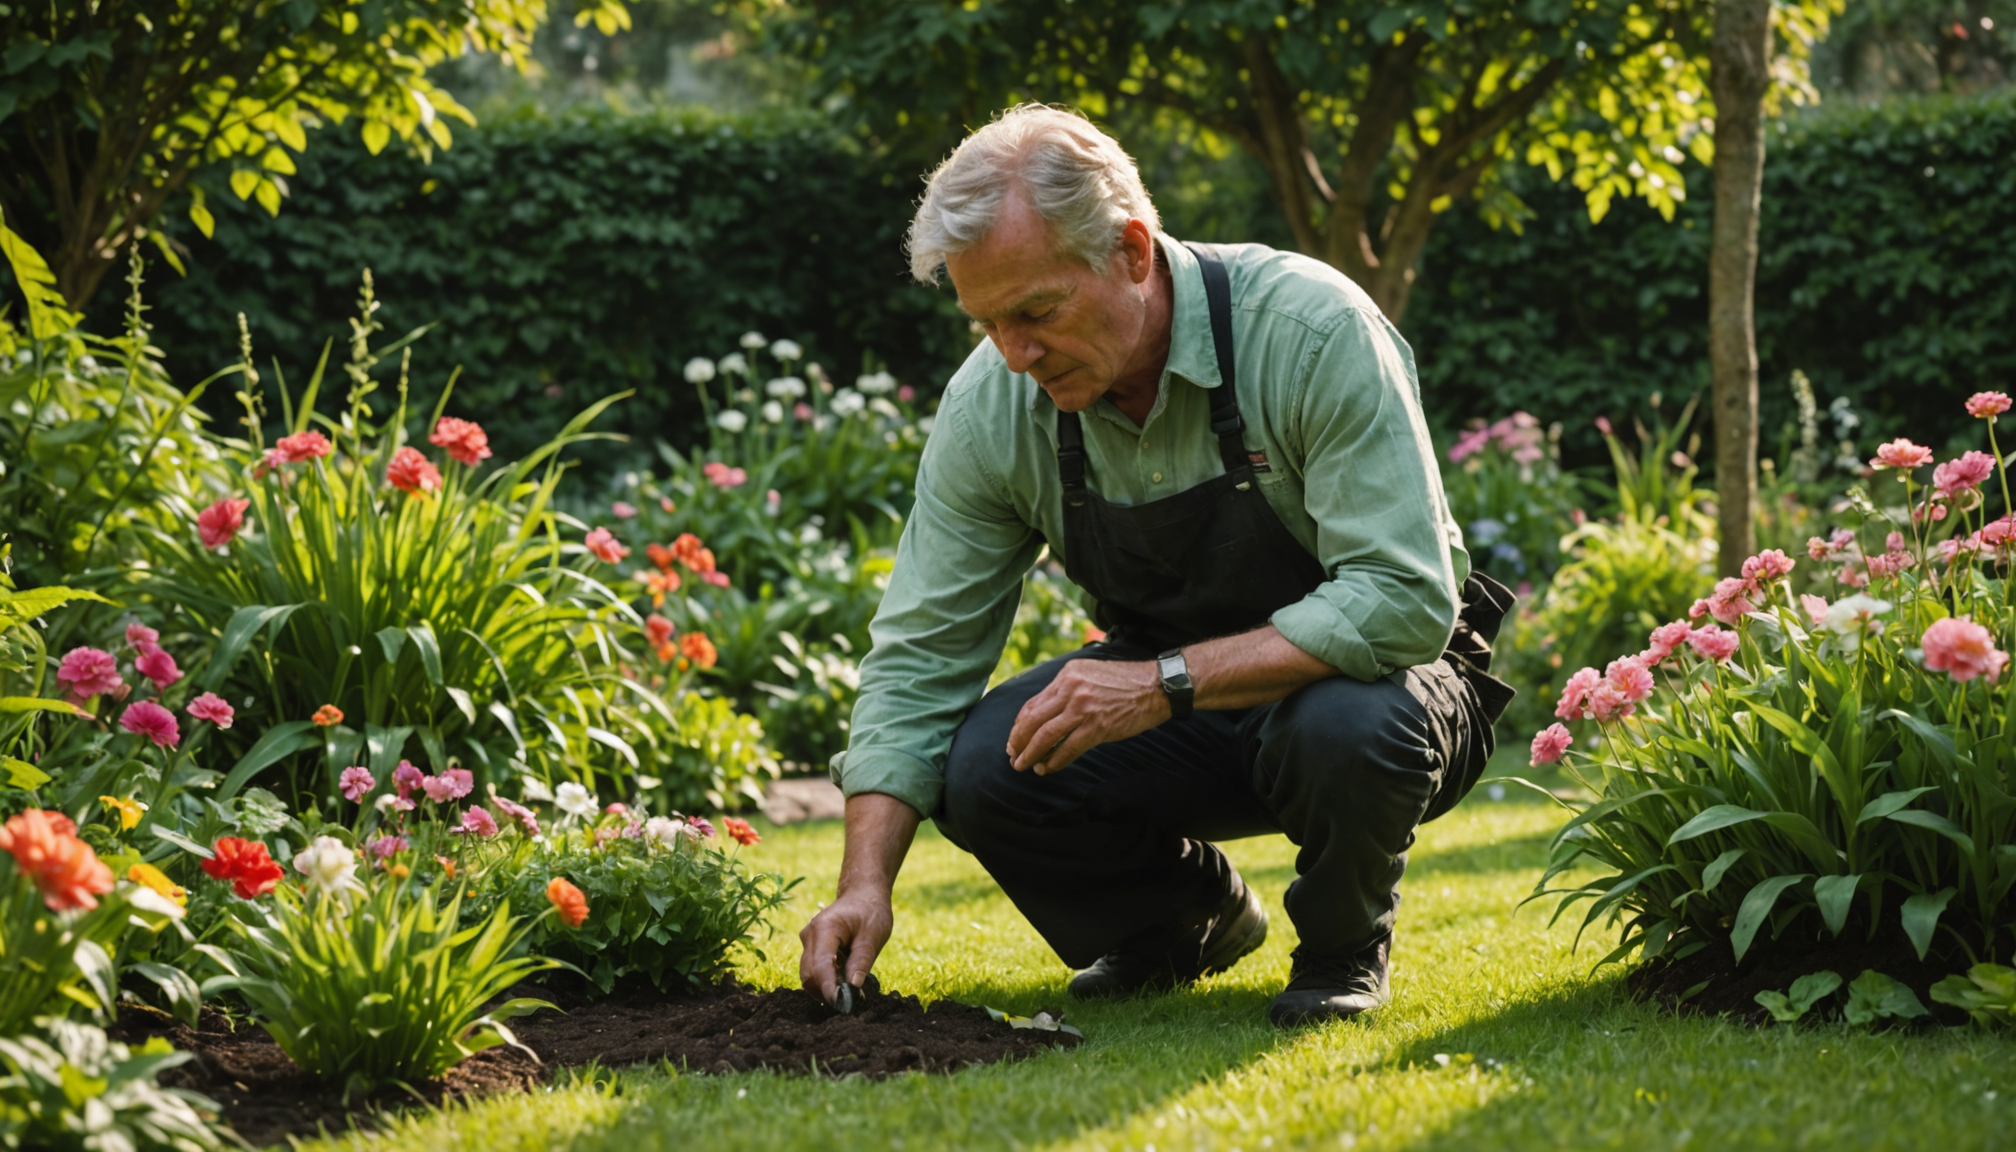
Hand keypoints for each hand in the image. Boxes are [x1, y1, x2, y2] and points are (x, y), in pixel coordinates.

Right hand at [798, 887, 893, 1003]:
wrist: (862, 894)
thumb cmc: (871, 911)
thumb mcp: (873, 936)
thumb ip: (861, 961)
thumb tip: (853, 988)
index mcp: (825, 928)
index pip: (821, 965)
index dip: (828, 987)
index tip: (840, 1004)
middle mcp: (810, 935)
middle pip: (810, 974)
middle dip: (827, 991)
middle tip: (850, 1001)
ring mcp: (807, 940)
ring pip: (809, 974)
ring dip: (826, 987)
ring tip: (849, 990)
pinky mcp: (811, 947)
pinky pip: (813, 969)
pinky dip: (826, 979)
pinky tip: (843, 980)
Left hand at [1007, 657, 1169, 775]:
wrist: (1157, 686)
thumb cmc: (1125, 682)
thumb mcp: (1089, 674)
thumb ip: (1067, 688)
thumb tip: (1045, 711)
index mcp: (1066, 675)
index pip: (1033, 703)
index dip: (1019, 724)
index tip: (1015, 737)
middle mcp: (1070, 689)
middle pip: (1033, 720)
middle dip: (1018, 741)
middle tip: (1013, 755)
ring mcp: (1083, 708)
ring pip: (1045, 736)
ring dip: (1031, 754)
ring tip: (1023, 766)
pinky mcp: (1097, 727)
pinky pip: (1068, 749)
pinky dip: (1054, 761)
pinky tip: (1047, 768)